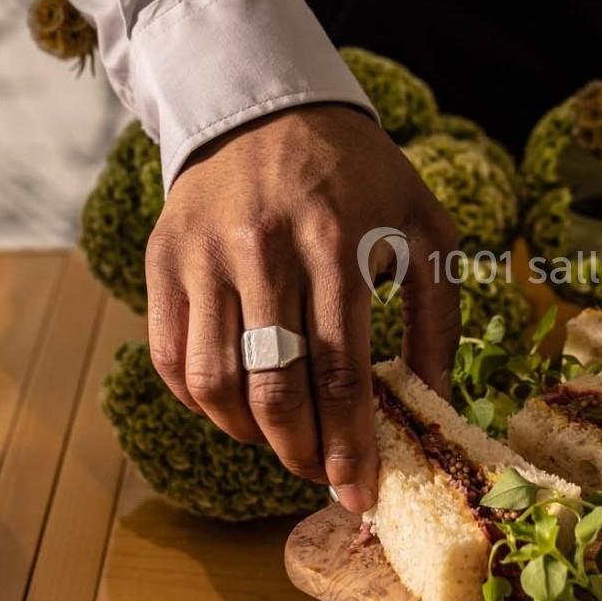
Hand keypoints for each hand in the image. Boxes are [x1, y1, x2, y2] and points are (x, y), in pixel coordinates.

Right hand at [145, 105, 460, 512]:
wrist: (268, 107)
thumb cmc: (361, 175)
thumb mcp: (424, 226)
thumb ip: (439, 314)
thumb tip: (436, 399)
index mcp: (336, 242)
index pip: (339, 371)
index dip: (348, 445)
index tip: (357, 493)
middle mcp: (263, 250)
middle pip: (273, 387)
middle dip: (299, 453)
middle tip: (320, 477)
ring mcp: (204, 254)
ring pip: (214, 381)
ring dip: (248, 434)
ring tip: (281, 444)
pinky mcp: (162, 258)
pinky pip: (170, 354)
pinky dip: (199, 401)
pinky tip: (235, 410)